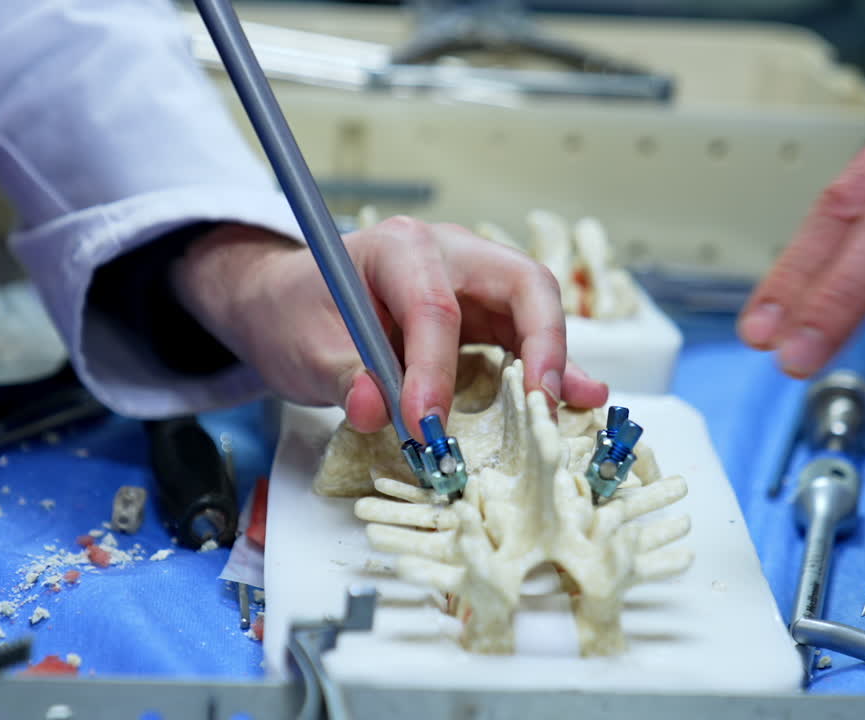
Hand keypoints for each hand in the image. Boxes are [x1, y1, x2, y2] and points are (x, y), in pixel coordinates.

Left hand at [171, 217, 607, 435]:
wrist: (288, 305)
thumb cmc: (296, 315)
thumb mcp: (303, 350)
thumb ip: (344, 379)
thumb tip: (377, 411)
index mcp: (399, 247)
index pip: (433, 306)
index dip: (435, 370)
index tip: (427, 427)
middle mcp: (449, 254)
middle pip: (521, 285)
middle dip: (541, 344)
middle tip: (540, 404)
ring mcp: (473, 283)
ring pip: (536, 308)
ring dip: (553, 361)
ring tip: (569, 410)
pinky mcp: (483, 317)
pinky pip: (525, 338)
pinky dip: (549, 371)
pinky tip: (576, 401)